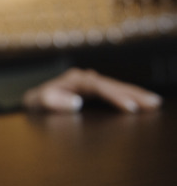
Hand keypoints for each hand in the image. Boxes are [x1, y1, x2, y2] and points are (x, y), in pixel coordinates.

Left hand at [23, 68, 161, 112]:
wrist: (32, 100)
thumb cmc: (35, 102)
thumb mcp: (38, 103)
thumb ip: (53, 101)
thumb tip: (76, 102)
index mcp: (74, 80)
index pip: (99, 87)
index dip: (115, 96)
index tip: (129, 107)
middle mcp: (84, 78)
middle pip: (112, 84)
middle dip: (133, 94)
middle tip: (153, 103)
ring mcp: (89, 83)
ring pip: (115, 86)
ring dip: (134, 94)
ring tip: (153, 102)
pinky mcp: (92, 89)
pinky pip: (112, 91)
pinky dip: (126, 95)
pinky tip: (139, 100)